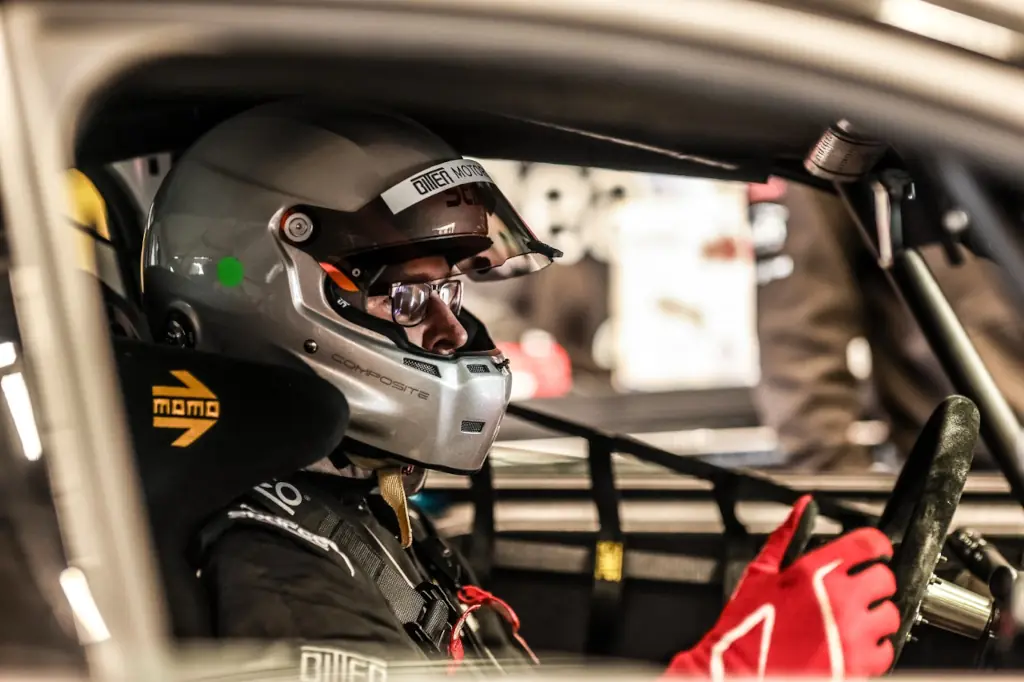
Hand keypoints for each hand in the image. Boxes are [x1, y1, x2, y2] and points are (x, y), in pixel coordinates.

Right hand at [665, 495, 898, 679]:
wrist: (740, 674)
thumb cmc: (747, 626)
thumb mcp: (760, 573)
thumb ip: (786, 536)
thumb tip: (804, 507)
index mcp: (815, 571)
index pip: (868, 544)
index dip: (875, 545)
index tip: (874, 552)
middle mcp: (839, 598)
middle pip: (885, 578)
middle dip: (873, 582)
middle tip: (858, 591)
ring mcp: (852, 633)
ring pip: (890, 615)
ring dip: (876, 616)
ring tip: (853, 622)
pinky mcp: (859, 664)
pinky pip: (887, 650)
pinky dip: (875, 648)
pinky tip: (854, 645)